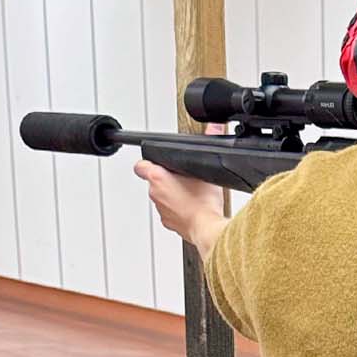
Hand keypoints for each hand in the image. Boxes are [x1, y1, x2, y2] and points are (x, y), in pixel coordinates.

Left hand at [133, 123, 227, 257]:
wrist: (208, 230)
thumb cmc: (204, 202)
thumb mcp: (208, 168)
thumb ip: (209, 143)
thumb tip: (214, 126)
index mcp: (157, 177)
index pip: (141, 166)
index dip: (148, 163)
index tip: (153, 163)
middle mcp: (155, 194)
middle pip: (154, 182)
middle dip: (166, 180)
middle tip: (182, 179)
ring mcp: (161, 210)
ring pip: (163, 198)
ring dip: (172, 196)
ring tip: (190, 194)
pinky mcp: (169, 223)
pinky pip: (171, 213)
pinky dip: (179, 210)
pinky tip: (193, 208)